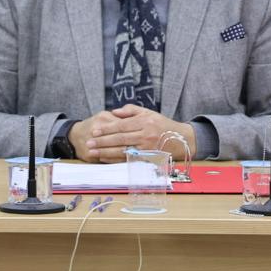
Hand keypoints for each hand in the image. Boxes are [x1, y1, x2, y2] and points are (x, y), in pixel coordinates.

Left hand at [69, 105, 197, 162]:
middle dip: (102, 141)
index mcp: (144, 122)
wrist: (181, 139)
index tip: (94, 130)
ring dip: (106, 152)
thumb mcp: (148, 112)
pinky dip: (116, 159)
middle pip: (120, 139)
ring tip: (93, 152)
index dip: (107, 128)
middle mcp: (146, 135)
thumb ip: (130, 110)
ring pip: (123, 150)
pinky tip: (105, 158)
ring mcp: (147, 148)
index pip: (121, 125)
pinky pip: (129, 159)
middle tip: (89, 143)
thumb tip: (114, 112)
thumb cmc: (162, 124)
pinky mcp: (148, 158)